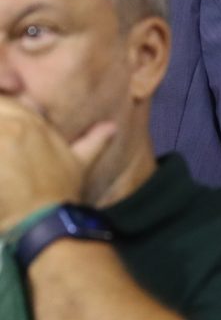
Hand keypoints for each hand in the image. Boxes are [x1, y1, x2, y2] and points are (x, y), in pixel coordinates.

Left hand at [0, 100, 114, 229]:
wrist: (43, 221)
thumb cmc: (60, 192)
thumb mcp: (80, 163)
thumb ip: (94, 141)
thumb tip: (111, 127)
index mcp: (32, 123)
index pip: (4, 97)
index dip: (3, 99)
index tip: (6, 107)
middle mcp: (10, 127)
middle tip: (4, 145)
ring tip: (2, 159)